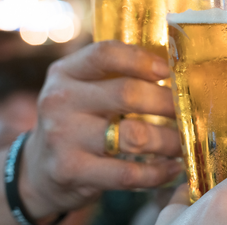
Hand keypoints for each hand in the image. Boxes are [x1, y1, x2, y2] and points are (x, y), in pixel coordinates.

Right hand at [19, 41, 183, 219]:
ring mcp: (63, 137)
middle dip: (168, 103)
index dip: (143, 59)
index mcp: (65, 72)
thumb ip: (116, 74)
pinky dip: (158, 172)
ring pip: (135, 136)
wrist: (38, 171)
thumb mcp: (82, 89)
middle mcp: (60, 101)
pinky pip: (128, 173)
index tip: (169, 70)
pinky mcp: (71, 171)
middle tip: (188, 112)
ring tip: (184, 142)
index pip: (106, 53)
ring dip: (169, 140)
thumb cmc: (77, 122)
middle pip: (129, 94)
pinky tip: (172, 167)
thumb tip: (175, 66)